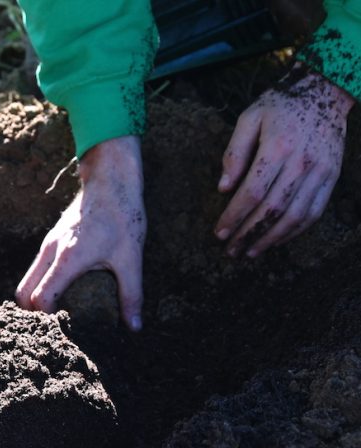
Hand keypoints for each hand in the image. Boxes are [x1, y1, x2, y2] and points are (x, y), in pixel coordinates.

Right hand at [16, 136, 145, 330]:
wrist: (111, 180)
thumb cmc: (122, 216)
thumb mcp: (131, 258)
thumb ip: (131, 295)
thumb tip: (134, 327)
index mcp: (67, 259)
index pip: (41, 298)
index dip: (47, 318)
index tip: (63, 328)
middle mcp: (50, 251)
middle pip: (23, 292)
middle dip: (32, 313)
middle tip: (54, 326)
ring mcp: (48, 244)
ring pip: (27, 280)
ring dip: (34, 298)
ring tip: (56, 314)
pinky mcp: (51, 239)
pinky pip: (35, 268)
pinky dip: (40, 284)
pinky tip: (61, 291)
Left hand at [215, 67, 354, 256]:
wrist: (325, 91)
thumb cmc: (280, 104)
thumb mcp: (249, 118)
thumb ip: (234, 152)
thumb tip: (222, 188)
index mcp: (278, 146)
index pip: (252, 192)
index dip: (234, 216)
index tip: (219, 232)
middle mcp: (302, 162)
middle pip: (272, 209)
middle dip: (249, 234)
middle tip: (230, 251)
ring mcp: (321, 171)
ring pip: (295, 216)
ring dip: (271, 239)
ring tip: (250, 252)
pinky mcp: (332, 177)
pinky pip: (314, 212)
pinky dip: (295, 231)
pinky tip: (276, 240)